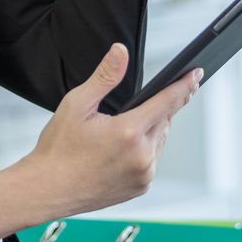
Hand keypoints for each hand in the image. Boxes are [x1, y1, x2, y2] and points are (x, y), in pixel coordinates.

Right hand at [0, 43, 201, 241]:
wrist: (45, 190)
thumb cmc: (57, 148)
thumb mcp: (77, 104)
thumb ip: (105, 76)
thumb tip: (120, 52)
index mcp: (128, 132)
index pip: (167, 101)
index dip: (184, 85)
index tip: (196, 74)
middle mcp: (142, 157)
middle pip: (164, 121)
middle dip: (156, 109)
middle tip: (132, 107)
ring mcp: (143, 175)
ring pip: (159, 141)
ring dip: (150, 130)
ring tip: (121, 130)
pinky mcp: (140, 188)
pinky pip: (151, 162)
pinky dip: (143, 151)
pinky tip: (120, 150)